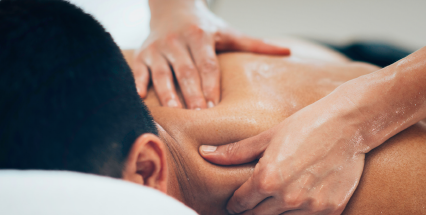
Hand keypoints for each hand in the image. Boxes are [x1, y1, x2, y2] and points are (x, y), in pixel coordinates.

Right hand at [133, 0, 289, 108]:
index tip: (213, 105)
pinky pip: (138, 70)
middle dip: (191, 93)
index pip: (206, 64)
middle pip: (186, 71)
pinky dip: (138, 84)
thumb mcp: (229, 32)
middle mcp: (177, 42)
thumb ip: (255, 44)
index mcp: (200, 36)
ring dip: (167, 93)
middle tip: (197, 115)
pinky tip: (141, 98)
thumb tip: (287, 51)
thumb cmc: (204, 27)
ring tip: (174, 112)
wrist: (171, 6)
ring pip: (162, 73)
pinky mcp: (142, 54)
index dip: (210, 84)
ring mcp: (157, 48)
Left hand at [200, 90, 371, 214]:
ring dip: (277, 212)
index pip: (239, 205)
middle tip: (256, 198)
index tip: (238, 199)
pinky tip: (301, 197)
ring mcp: (310, 207)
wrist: (349, 124)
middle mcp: (287, 197)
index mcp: (267, 179)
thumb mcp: (268, 136)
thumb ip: (235, 152)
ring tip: (280, 194)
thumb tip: (205, 154)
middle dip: (252, 210)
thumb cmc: (306, 125)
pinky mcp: (331, 210)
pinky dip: (301, 213)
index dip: (235, 202)